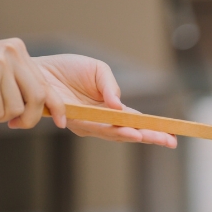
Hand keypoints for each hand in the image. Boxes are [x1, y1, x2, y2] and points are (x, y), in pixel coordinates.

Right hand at [0, 38, 66, 129]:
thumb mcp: (0, 68)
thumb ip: (20, 82)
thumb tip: (45, 110)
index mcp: (19, 50)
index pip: (46, 84)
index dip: (57, 107)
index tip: (62, 123)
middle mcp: (12, 54)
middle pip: (37, 99)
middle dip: (29, 118)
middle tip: (15, 124)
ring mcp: (0, 65)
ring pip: (16, 109)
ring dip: (1, 116)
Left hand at [35, 54, 176, 147]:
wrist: (39, 70)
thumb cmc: (67, 69)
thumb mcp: (98, 70)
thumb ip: (111, 86)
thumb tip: (119, 105)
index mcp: (111, 110)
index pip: (137, 122)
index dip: (155, 129)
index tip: (173, 136)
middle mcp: (101, 121)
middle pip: (130, 131)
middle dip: (151, 137)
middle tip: (170, 142)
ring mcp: (89, 124)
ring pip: (116, 133)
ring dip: (134, 135)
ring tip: (149, 137)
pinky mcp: (75, 121)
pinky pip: (97, 127)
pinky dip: (115, 130)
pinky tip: (130, 131)